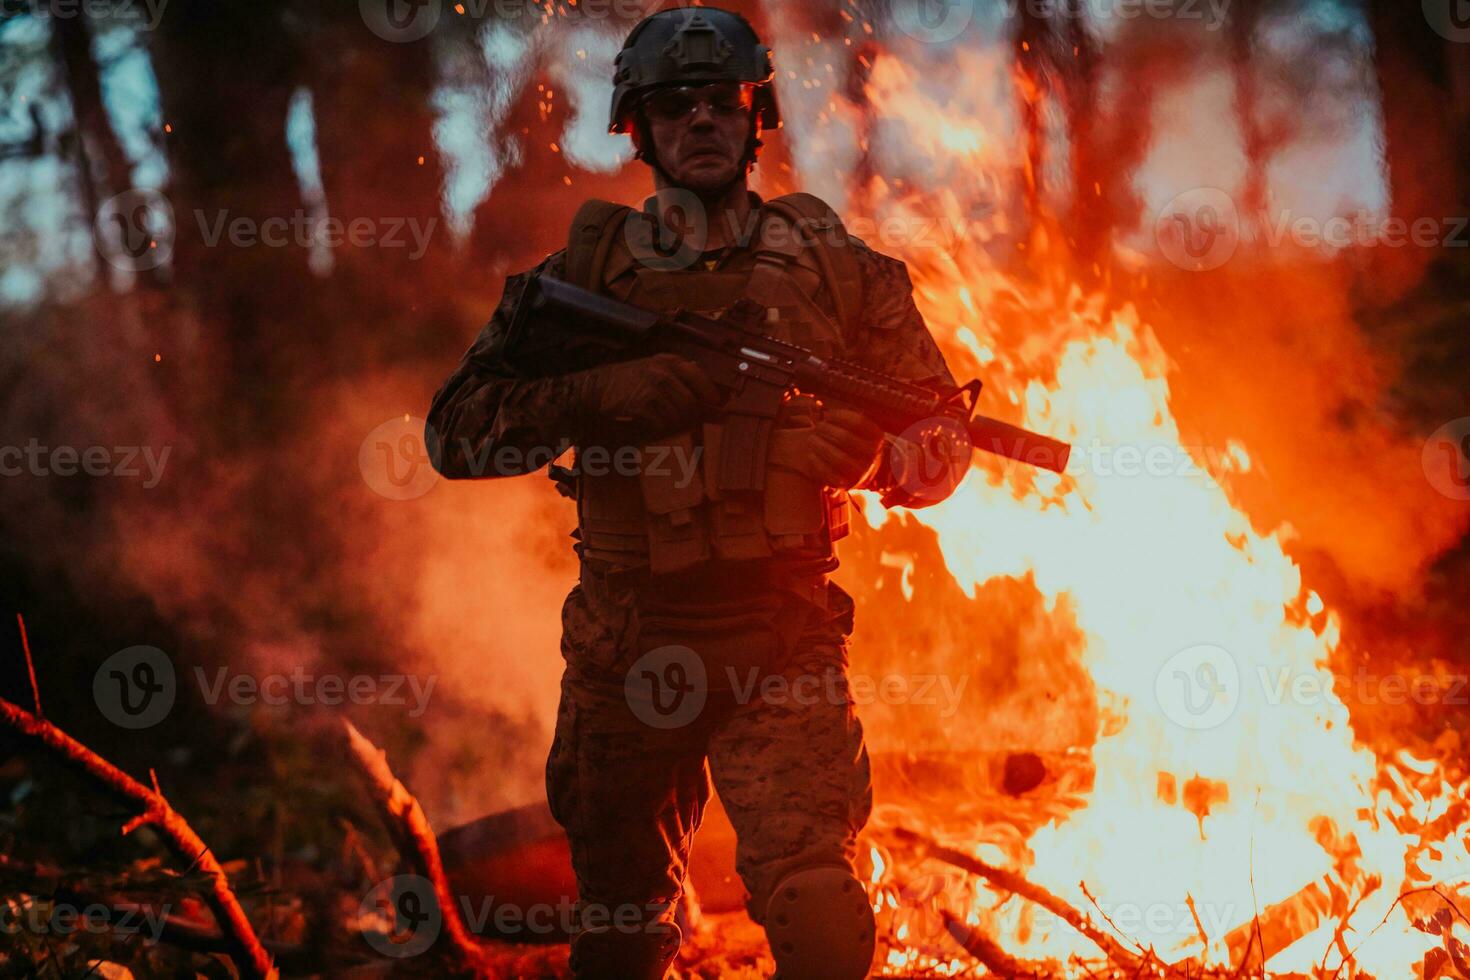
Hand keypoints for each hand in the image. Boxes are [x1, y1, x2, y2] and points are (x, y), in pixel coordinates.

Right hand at [576, 353, 719, 440]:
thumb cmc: (623, 383)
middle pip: (691, 402)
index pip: (698, 375)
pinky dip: (656, 430)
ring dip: (671, 426)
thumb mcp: (651, 371)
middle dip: (690, 417)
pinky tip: (646, 425)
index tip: (716, 404)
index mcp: (667, 361)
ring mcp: (653, 387)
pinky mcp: (644, 404)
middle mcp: (662, 371)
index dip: (710, 393)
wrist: (592, 390)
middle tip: (685, 424)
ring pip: (677, 416)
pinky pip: (661, 425)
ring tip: (658, 423)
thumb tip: (707, 398)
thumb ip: (678, 380)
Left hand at [771, 397, 884, 488]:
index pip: (858, 422)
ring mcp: (861, 471)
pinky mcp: (848, 484)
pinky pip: (831, 475)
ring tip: (811, 440)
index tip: (827, 415)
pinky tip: (811, 456)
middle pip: (845, 438)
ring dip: (821, 447)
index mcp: (876, 438)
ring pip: (840, 459)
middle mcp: (872, 455)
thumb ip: (843, 419)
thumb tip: (816, 405)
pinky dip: (818, 465)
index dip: (839, 416)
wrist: (857, 472)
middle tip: (817, 427)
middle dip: (826, 430)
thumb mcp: (856, 430)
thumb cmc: (852, 444)